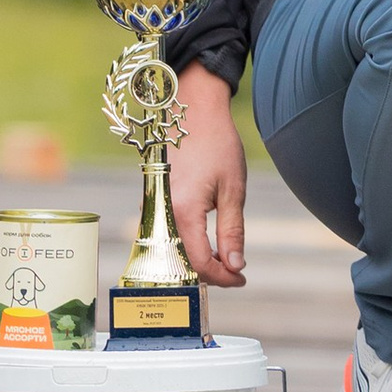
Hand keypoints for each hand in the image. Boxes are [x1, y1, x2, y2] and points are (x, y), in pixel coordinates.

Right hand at [169, 65, 249, 285]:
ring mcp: (151, 207)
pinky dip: (185, 244)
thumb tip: (235, 266)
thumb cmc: (217, 146)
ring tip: (224, 259)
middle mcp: (160, 214)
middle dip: (210, 272)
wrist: (192, 112)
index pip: (200, 262)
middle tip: (236, 271)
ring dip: (197, 259)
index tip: (242, 278)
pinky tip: (205, 242)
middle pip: (182, 261)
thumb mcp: (233, 190)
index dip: (222, 277)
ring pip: (172, 250)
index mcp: (182, 212)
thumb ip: (232, 231)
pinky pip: (165, 234)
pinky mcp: (150, 201)